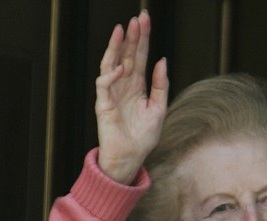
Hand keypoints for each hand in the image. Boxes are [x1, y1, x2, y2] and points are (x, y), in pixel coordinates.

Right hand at [95, 10, 168, 183]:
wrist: (131, 157)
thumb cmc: (144, 136)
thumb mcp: (159, 109)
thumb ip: (160, 85)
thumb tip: (162, 61)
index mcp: (138, 85)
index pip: (140, 56)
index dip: (142, 39)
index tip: (145, 20)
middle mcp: (124, 85)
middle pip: (126, 55)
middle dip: (131, 37)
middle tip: (137, 18)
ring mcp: (112, 93)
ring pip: (111, 64)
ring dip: (116, 47)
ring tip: (122, 30)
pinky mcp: (104, 104)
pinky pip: (104, 85)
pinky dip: (111, 75)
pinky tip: (121, 67)